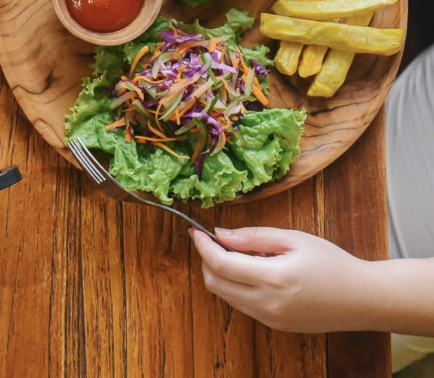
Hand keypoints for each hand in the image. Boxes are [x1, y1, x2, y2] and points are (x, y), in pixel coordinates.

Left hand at [190, 227, 375, 331]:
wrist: (363, 299)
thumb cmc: (333, 264)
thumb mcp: (294, 239)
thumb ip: (254, 236)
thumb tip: (220, 234)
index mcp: (273, 279)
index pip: (220, 264)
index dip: (202, 247)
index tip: (194, 231)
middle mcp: (268, 304)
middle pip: (215, 284)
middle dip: (206, 260)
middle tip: (212, 241)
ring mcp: (270, 319)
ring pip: (226, 296)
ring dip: (219, 274)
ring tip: (233, 253)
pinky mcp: (275, 326)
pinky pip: (242, 305)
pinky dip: (235, 287)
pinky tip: (250, 271)